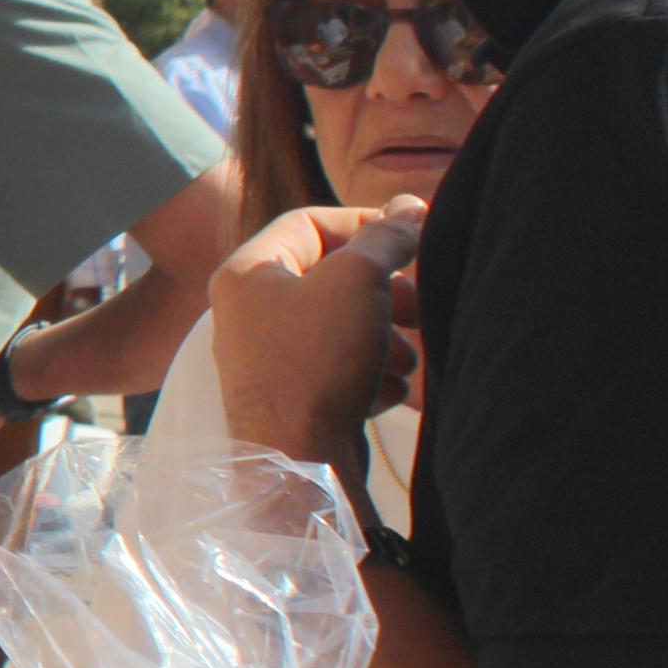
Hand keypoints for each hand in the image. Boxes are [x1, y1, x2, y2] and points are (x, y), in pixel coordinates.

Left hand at [209, 201, 423, 466]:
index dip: (366, 224)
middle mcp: (249, 311)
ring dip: (385, 338)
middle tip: (420, 307)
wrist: (298, 460)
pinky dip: (371, 375)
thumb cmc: (317, 361)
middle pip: (330, 277)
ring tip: (406, 359)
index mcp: (248, 272)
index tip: (413, 239)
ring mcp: (268, 356)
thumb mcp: (357, 283)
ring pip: (343, 325)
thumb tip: (408, 206)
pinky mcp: (293, 396)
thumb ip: (384, 240)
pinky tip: (389, 392)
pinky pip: (341, 368)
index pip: (310, 222)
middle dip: (384, 291)